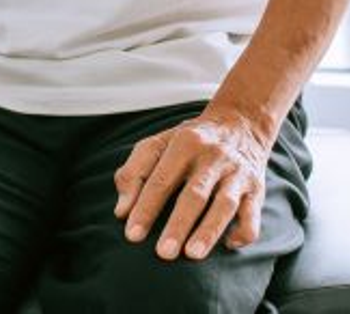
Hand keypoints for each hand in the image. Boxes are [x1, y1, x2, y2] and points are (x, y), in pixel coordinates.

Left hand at [113, 109, 270, 260]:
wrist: (239, 123)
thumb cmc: (189, 141)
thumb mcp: (159, 145)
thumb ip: (135, 172)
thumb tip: (121, 211)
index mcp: (183, 142)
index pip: (160, 179)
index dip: (145, 208)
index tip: (132, 235)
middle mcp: (212, 156)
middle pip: (193, 194)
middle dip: (178, 224)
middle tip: (163, 253)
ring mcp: (236, 172)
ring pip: (224, 204)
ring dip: (209, 231)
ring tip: (192, 255)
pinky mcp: (256, 188)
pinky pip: (253, 213)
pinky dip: (243, 231)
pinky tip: (230, 245)